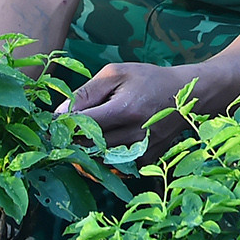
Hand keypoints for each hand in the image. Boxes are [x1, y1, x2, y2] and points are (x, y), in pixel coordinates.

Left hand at [58, 61, 194, 152]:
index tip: (53, 123)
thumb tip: (59, 114)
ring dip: (86, 150)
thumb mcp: (116, 74)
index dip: (64, 125)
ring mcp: (141, 151)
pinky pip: (114, 165)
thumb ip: (87, 92)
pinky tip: (104, 142)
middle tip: (64, 131)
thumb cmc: (147, 79)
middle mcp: (133, 135)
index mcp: (124, 109)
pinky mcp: (145, 162)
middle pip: (88, 145)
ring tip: (84, 135)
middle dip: (72, 139)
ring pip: (98, 159)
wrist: (186, 96)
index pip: (83, 125)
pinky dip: (103, 156)